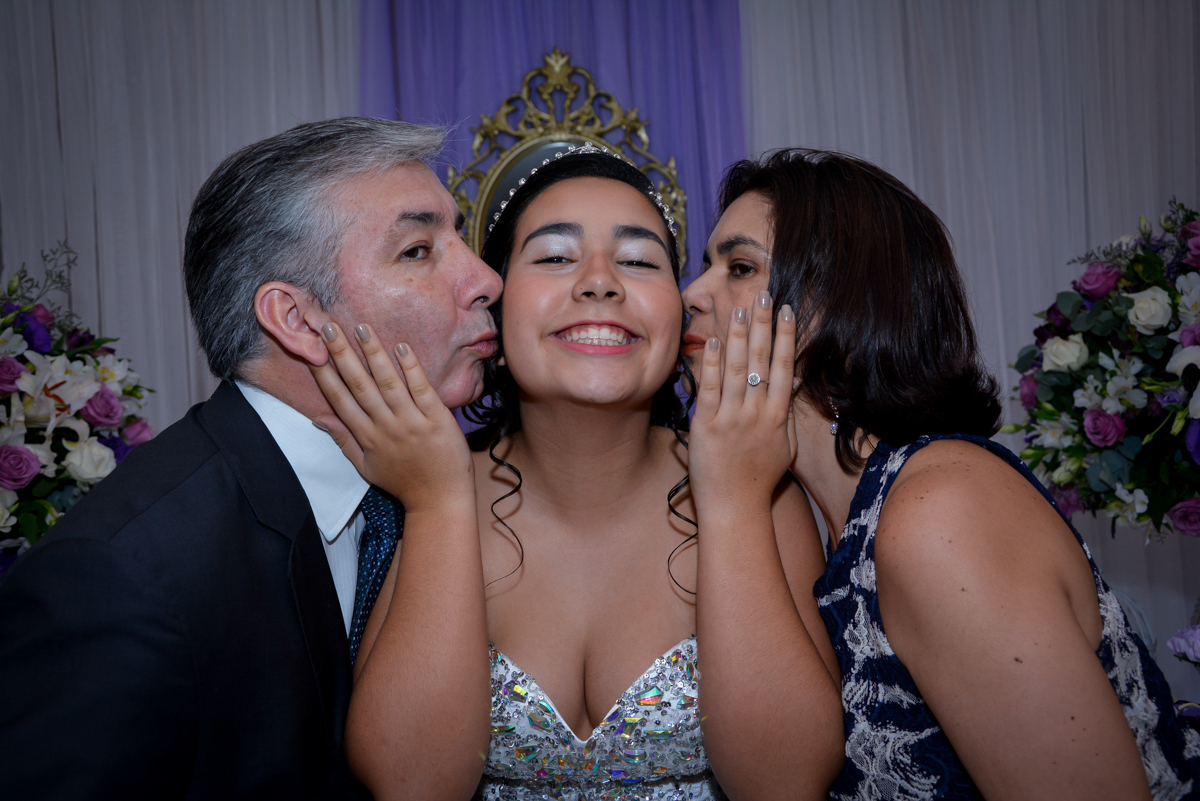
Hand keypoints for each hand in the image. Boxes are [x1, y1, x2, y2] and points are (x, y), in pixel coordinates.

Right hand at [308, 322, 474, 514]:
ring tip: (362, 328)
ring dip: (374, 354)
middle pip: (359, 385)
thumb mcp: (365, 467)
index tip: (313, 350)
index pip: (340, 400)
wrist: (440, 500)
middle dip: (343, 355)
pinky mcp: (437, 419)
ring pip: (388, 383)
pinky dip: (411, 368)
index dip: (325, 375)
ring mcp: (411, 422)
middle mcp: (386, 427)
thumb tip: (318, 417)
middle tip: (330, 327)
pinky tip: (402, 347)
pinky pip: (421, 389)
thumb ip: (343, 440)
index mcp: (367, 437)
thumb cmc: (402, 483)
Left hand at [688, 290, 796, 511]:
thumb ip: (787, 412)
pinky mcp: (707, 426)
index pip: (783, 367)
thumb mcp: (785, 445)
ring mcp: (731, 419)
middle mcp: (757, 414)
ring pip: (737, 370)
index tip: (787, 310)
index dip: (786, 337)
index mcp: (778, 417)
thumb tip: (794, 380)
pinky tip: (715, 341)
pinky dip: (712, 364)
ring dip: (739, 336)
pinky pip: (710, 390)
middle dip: (763, 325)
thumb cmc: (760, 478)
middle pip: (761, 361)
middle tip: (765, 295)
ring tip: (741, 308)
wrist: (735, 507)